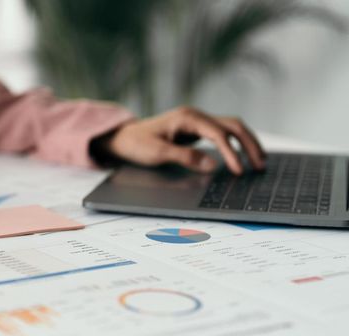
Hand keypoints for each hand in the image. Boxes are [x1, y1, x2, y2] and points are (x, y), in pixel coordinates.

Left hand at [94, 106, 265, 174]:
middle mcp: (196, 115)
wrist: (124, 137)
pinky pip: (223, 134)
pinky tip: (243, 157)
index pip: (218, 133)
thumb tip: (213, 165)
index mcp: (187, 118)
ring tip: (259, 163)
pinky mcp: (197, 129)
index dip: (232, 152)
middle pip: (232, 125)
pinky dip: (236, 144)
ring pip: (231, 127)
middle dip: (249, 144)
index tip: (239, 171)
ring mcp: (197, 121)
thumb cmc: (137, 144)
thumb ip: (185, 158)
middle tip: (260, 166)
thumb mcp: (157, 153)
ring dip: (247, 143)